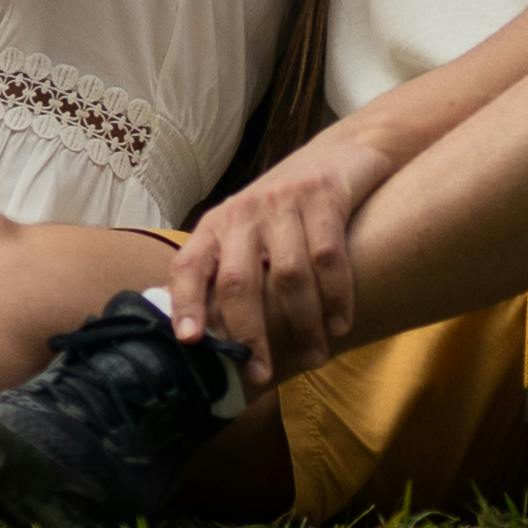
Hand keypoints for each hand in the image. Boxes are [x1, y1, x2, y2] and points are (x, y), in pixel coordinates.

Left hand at [164, 130, 394, 383]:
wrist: (342, 153)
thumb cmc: (288, 210)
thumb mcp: (251, 232)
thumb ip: (232, 273)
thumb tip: (211, 341)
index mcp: (217, 225)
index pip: (188, 266)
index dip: (185, 304)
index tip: (190, 342)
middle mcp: (243, 211)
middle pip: (238, 282)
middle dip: (250, 334)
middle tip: (263, 374)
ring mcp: (283, 201)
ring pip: (288, 276)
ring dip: (303, 324)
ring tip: (315, 357)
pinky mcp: (323, 196)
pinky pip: (328, 257)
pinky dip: (336, 297)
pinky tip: (341, 324)